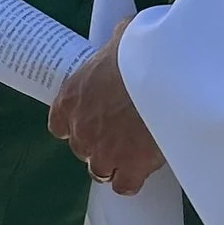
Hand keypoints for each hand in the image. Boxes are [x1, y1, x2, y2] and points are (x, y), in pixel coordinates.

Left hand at [48, 20, 166, 194]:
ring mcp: (103, 151)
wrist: (163, 72)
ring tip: (135, 150)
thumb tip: (124, 39)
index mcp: (71, 98)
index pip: (60, 124)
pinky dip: (133, 179)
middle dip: (100, 142)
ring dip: (115, 162)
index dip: (77, 124)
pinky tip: (144, 168)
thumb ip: (114, 50)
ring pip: (100, 170)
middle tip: (123, 131)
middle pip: (82, 147)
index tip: (93, 120)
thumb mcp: (121, 39)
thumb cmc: (142, 49)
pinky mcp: (130, 166)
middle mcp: (80, 129)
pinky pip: (125, 185)